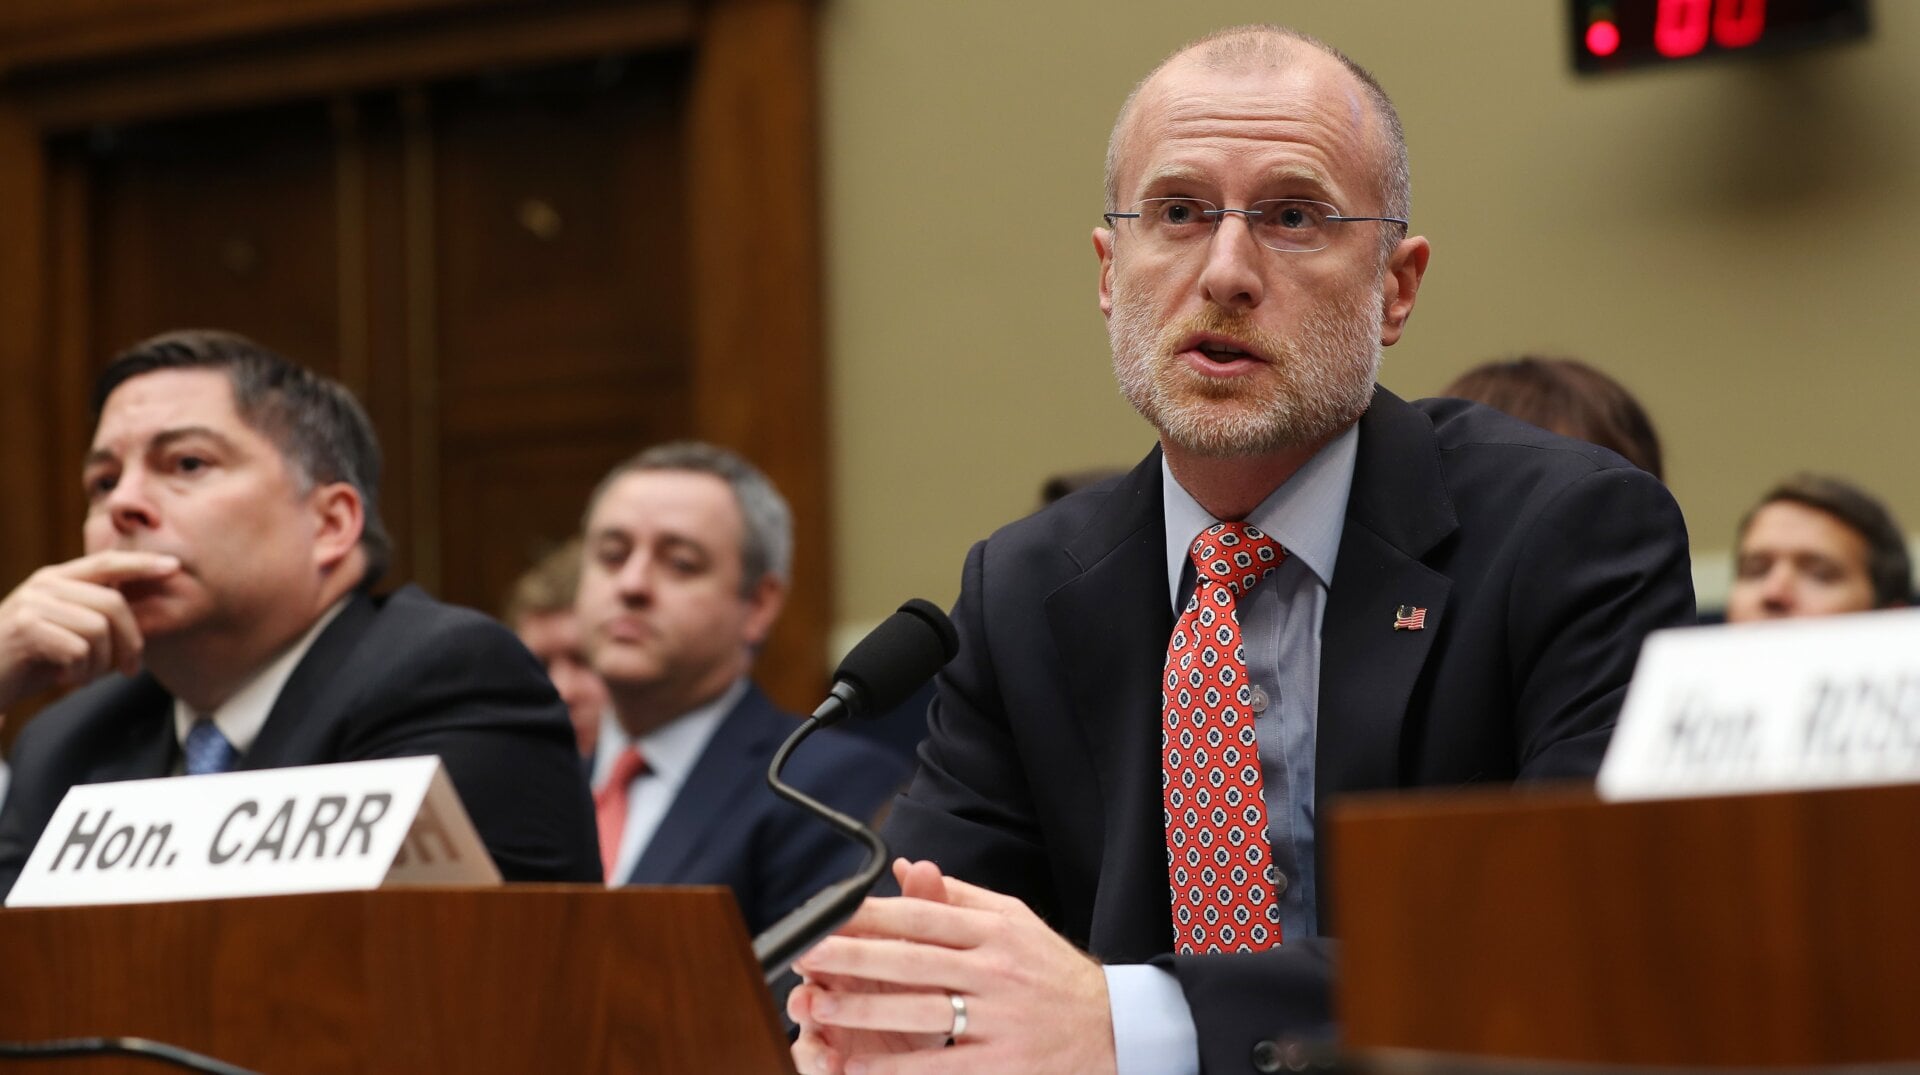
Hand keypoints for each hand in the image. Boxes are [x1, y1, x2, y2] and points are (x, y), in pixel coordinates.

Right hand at [0, 551, 178, 710]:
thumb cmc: (27, 661)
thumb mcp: (67, 634)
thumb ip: (98, 620)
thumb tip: (147, 620)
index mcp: (57, 580)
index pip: (107, 563)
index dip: (142, 564)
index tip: (174, 567)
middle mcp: (45, 585)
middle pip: (113, 603)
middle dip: (131, 641)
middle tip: (128, 670)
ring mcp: (33, 603)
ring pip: (99, 628)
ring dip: (100, 663)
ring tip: (82, 676)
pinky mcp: (26, 628)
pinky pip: (80, 648)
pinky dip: (81, 672)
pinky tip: (64, 679)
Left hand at [789, 859, 1116, 1074]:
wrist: (1114, 1030)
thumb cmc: (1051, 973)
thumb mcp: (1016, 921)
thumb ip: (960, 897)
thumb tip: (909, 869)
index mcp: (995, 931)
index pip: (923, 917)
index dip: (872, 915)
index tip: (829, 914)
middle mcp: (996, 971)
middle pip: (912, 960)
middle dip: (852, 957)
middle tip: (804, 954)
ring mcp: (999, 1020)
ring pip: (920, 1012)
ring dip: (863, 1011)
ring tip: (817, 1007)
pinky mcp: (1001, 1066)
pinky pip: (938, 1068)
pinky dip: (895, 1070)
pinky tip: (858, 1067)